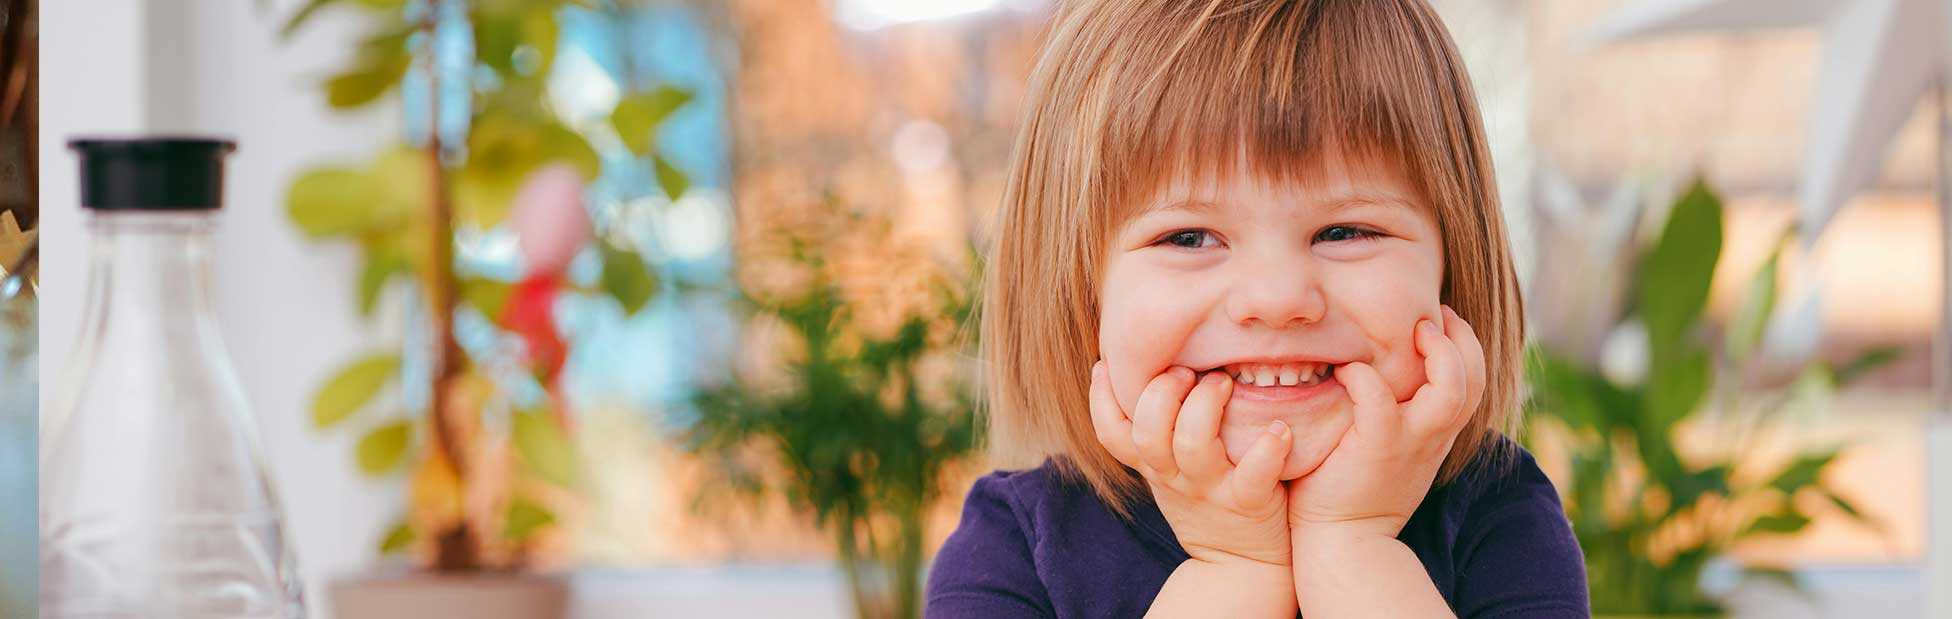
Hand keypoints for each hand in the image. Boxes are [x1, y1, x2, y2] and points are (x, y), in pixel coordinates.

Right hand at [1089, 361, 1294, 566]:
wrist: (1240, 566)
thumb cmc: (1207, 502)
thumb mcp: (1169, 473)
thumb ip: (1158, 432)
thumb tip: (1150, 372)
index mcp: (1153, 466)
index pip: (1110, 433)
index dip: (1100, 399)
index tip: (1106, 364)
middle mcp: (1174, 477)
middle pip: (1147, 433)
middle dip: (1162, 392)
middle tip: (1186, 372)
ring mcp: (1210, 490)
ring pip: (1192, 445)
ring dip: (1206, 405)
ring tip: (1224, 383)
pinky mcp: (1248, 503)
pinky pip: (1254, 475)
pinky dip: (1267, 448)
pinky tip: (1279, 429)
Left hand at [1285, 305, 1485, 538]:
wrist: (1343, 543)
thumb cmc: (1353, 491)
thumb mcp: (1389, 449)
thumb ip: (1396, 416)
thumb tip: (1379, 372)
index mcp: (1437, 433)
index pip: (1473, 381)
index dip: (1464, 346)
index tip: (1439, 322)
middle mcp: (1432, 436)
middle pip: (1475, 378)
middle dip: (1462, 338)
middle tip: (1432, 316)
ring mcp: (1410, 442)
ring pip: (1452, 389)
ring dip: (1438, 352)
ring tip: (1413, 331)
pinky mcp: (1377, 448)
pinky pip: (1379, 399)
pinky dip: (1364, 377)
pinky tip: (1346, 371)